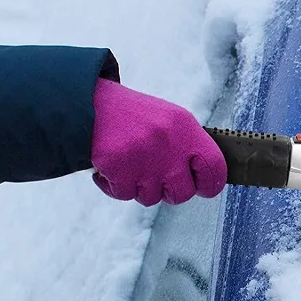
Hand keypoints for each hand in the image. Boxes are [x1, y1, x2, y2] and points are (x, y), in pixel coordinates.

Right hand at [91, 79, 226, 205]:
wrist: (85, 103)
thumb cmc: (130, 117)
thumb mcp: (167, 121)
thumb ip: (187, 148)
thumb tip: (206, 180)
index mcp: (185, 128)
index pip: (215, 167)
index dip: (210, 184)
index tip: (201, 188)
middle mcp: (169, 143)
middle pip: (183, 193)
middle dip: (169, 192)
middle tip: (155, 177)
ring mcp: (145, 158)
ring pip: (151, 198)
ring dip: (138, 187)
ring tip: (128, 163)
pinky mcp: (120, 168)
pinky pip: (124, 195)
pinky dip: (113, 186)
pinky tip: (110, 166)